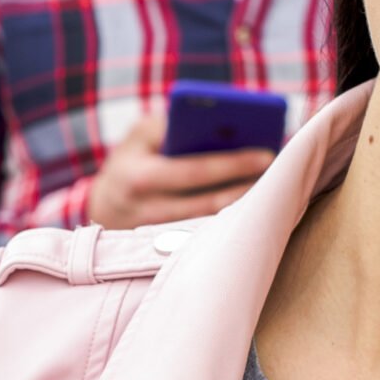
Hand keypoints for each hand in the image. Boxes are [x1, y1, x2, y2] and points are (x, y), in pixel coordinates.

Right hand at [85, 107, 274, 231]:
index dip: (233, 162)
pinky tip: (253, 210)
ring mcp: (156, 238)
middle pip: (209, 201)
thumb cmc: (130, 162)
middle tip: (279, 172)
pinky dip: (231, 224)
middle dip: (247, 185)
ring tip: (272, 190)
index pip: (194, 169)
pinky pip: (205, 238)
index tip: (266, 153)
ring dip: (243, 208)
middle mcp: (145, 211)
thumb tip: (219, 127)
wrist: (100, 207)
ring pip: (211, 225)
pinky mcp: (165, 254)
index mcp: (139, 176)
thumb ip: (171, 126)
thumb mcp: (140, 136)